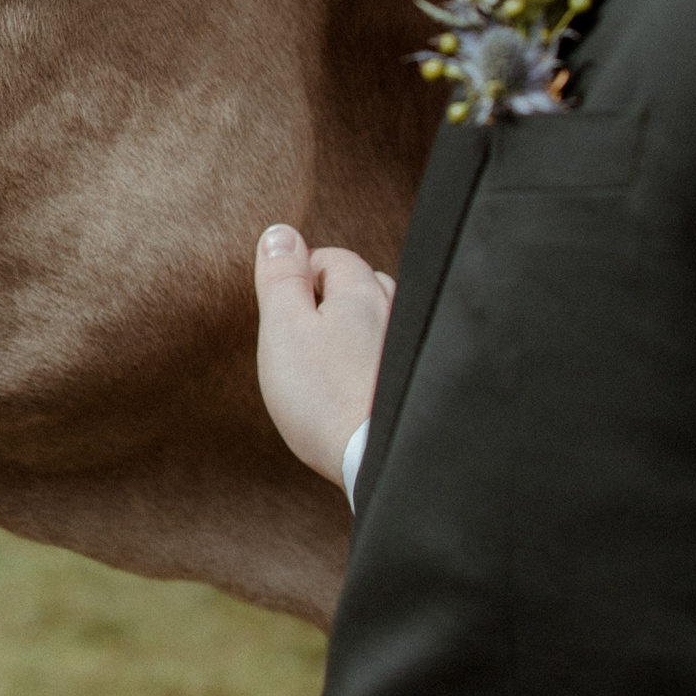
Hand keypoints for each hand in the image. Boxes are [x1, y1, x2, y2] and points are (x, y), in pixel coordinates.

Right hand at [252, 224, 393, 488]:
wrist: (376, 463)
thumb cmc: (323, 395)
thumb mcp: (283, 327)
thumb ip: (281, 276)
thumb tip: (280, 232)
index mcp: (363, 291)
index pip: (330, 258)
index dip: (299, 276)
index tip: (279, 308)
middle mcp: (398, 312)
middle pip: (361, 287)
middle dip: (330, 301)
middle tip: (299, 337)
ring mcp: (412, 349)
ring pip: (380, 324)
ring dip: (355, 333)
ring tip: (328, 364)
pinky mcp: (416, 386)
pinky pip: (390, 360)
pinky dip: (371, 365)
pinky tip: (356, 390)